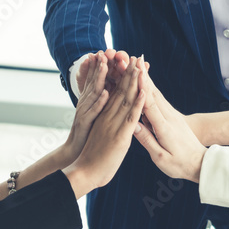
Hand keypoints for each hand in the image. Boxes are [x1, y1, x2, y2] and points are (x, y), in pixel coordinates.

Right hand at [61, 53, 109, 164]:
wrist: (75, 156)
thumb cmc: (87, 137)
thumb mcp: (94, 115)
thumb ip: (99, 102)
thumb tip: (107, 89)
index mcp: (90, 101)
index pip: (96, 79)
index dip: (102, 65)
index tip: (109, 51)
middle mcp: (85, 104)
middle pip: (93, 81)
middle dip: (100, 64)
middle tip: (106, 48)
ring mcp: (84, 113)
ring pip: (93, 93)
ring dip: (100, 77)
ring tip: (107, 63)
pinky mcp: (86, 125)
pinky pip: (93, 112)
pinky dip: (100, 102)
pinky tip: (106, 92)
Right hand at [64, 57, 146, 197]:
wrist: (84, 174)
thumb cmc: (93, 162)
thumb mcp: (100, 141)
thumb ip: (106, 128)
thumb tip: (109, 119)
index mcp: (104, 118)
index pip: (116, 93)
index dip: (123, 78)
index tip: (129, 64)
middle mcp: (108, 117)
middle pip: (120, 91)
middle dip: (128, 72)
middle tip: (133, 54)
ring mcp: (113, 125)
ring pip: (126, 99)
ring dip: (134, 81)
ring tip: (139, 64)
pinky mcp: (120, 137)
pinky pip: (131, 116)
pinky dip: (138, 103)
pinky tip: (144, 90)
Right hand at [133, 66, 206, 182]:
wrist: (199, 163)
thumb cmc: (179, 164)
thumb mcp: (160, 158)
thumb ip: (147, 140)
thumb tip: (133, 125)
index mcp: (164, 128)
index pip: (150, 104)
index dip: (142, 87)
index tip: (136, 72)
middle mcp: (168, 117)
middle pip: (153, 93)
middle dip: (143, 75)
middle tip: (134, 59)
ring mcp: (171, 115)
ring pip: (156, 94)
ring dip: (147, 78)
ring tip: (138, 63)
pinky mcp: (172, 116)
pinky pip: (158, 99)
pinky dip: (151, 88)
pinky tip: (145, 80)